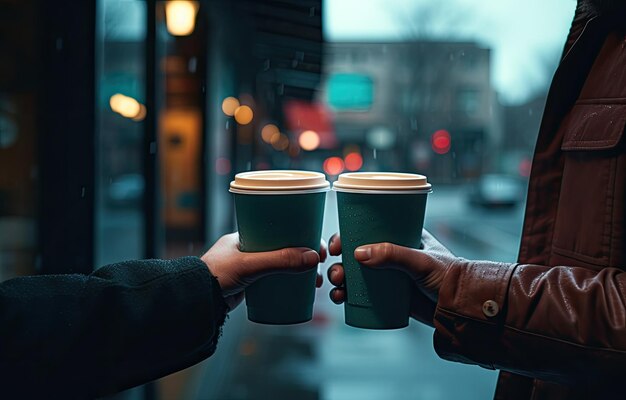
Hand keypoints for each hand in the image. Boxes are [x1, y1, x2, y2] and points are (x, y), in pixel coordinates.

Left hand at [201, 233, 325, 310]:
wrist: (195, 301)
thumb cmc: (215, 275)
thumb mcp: (251, 265)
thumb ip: (280, 261)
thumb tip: (312, 258)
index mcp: (245, 235)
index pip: (279, 228)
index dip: (299, 233)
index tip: (315, 242)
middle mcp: (248, 248)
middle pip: (284, 247)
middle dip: (303, 255)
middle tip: (319, 263)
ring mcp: (248, 266)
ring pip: (281, 264)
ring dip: (299, 271)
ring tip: (315, 281)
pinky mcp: (248, 284)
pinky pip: (274, 279)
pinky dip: (288, 283)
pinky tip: (300, 289)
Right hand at [327, 230, 456, 325]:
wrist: (461, 310)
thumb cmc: (448, 277)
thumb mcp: (421, 262)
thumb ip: (393, 255)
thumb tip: (358, 253)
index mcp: (401, 236)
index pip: (367, 229)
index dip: (347, 235)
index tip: (336, 246)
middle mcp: (392, 254)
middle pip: (356, 253)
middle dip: (340, 263)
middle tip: (336, 274)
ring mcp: (389, 275)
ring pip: (356, 274)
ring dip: (341, 279)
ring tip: (338, 290)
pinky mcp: (389, 295)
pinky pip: (362, 293)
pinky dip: (348, 295)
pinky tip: (341, 299)